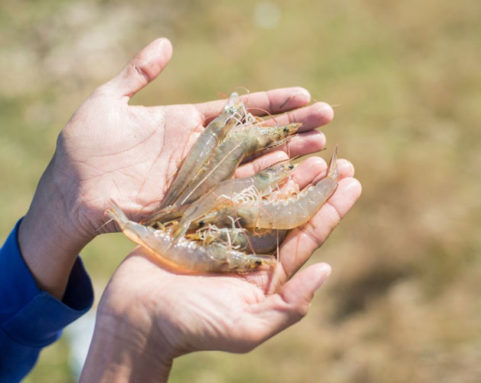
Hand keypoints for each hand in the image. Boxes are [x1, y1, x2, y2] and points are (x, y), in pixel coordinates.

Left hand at [17, 38, 332, 297]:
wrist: (68, 192)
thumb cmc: (84, 147)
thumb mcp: (108, 101)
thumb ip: (138, 73)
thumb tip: (167, 43)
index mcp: (187, 124)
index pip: (239, 110)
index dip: (271, 102)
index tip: (303, 95)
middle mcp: (201, 152)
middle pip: (255, 137)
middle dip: (292, 128)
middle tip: (327, 119)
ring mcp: (200, 179)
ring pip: (253, 166)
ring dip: (287, 157)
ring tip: (322, 149)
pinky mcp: (193, 204)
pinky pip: (233, 195)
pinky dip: (262, 189)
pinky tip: (291, 182)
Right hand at [80, 158, 361, 381]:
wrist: (137, 318)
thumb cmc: (192, 327)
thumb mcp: (246, 326)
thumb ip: (289, 303)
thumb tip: (327, 269)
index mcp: (268, 274)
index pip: (307, 236)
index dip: (331, 209)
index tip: (353, 183)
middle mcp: (252, 251)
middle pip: (290, 212)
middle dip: (314, 187)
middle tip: (336, 161)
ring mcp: (227, 234)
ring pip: (262, 198)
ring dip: (285, 174)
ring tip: (307, 152)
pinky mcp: (201, 221)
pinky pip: (229, 192)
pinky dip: (246, 173)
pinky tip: (261, 155)